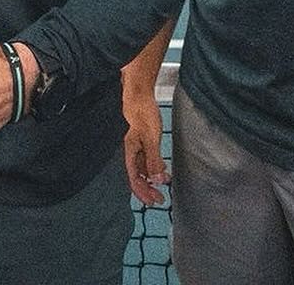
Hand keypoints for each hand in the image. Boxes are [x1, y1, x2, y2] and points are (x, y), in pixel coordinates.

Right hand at [122, 88, 167, 205]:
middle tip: (160, 199)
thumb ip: (153, 159)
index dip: (142, 192)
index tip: (153, 201)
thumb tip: (158, 179)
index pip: (134, 178)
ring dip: (151, 178)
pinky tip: (161, 168)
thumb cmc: (142, 112)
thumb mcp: (150, 137)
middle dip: (147, 189)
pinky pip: (145, 158)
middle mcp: (131, 150)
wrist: (139, 92)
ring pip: (142, 167)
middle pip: (137, 175)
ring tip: (163, 184)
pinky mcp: (141, 138)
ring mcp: (135, 145)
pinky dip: (152, 166)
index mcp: (130, 151)